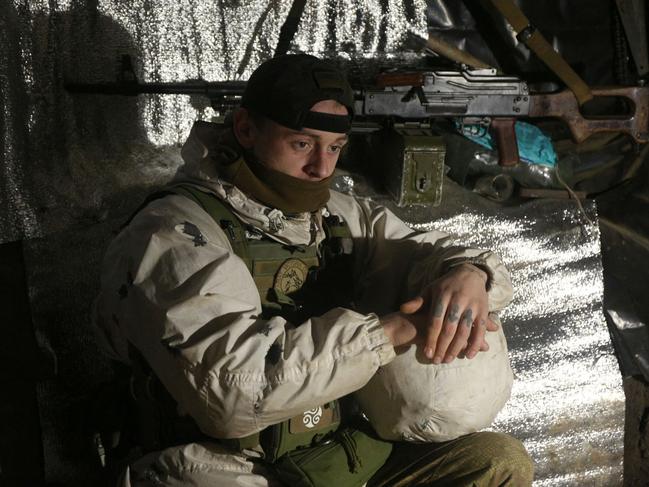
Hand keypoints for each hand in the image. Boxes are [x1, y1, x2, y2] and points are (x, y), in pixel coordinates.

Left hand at [383, 264, 497, 363]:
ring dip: (457, 348)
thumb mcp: (431, 289)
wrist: (470, 273)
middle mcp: (457, 301)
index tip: (427, 353)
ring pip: (464, 331)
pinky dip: (476, 343)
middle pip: (449, 328)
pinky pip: (480, 330)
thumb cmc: (446, 285)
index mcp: (442, 296)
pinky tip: (469, 355)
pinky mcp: (483, 310)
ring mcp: (472, 306)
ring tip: (448, 360)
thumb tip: (402, 309)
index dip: (431, 338)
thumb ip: (418, 301)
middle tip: (437, 361)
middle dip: (442, 347)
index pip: (435, 321)